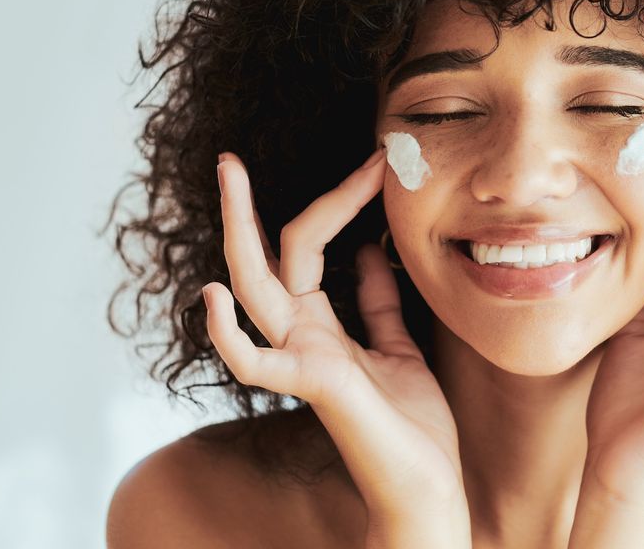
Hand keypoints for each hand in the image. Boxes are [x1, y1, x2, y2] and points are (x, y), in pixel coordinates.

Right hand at [204, 149, 468, 534]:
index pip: (308, 248)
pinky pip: (255, 363)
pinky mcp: (312, 386)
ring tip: (230, 182)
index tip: (373, 162)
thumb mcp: (398, 346)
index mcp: (320, 326)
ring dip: (240, 235)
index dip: (335, 202)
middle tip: (230, 158)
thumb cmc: (412, 423)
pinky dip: (229, 333)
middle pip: (264, 260)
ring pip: (255, 290)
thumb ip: (376, 304)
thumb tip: (368, 252)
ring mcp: (301, 359)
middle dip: (248, 208)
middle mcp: (301, 338)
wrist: (428, 484)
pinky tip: (215, 296)